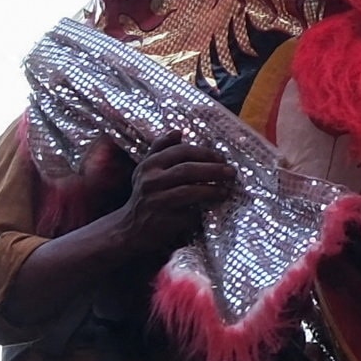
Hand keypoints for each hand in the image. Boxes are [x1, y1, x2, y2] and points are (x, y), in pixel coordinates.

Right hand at [118, 134, 236, 253]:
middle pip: (187, 170)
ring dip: (212, 190)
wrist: (129, 229)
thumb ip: (160, 148)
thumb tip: (178, 131)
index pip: (181, 152)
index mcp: (149, 165)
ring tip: (225, 190)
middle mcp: (151, 181)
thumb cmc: (145, 195)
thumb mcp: (147, 169)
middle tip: (231, 172)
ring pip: (189, 191)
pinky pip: (189, 213)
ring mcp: (157, 201)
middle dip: (213, 169)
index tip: (221, 157)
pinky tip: (213, 208)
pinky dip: (202, 210)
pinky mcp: (164, 221)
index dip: (204, 153)